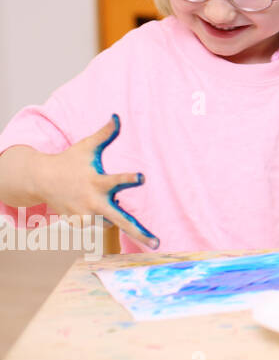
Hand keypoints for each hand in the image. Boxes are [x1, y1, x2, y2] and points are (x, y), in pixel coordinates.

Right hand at [38, 115, 157, 249]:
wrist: (40, 180)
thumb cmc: (69, 161)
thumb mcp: (86, 146)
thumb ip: (105, 134)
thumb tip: (117, 116)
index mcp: (97, 182)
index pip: (116, 180)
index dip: (129, 178)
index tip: (142, 176)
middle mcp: (93, 202)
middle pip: (120, 221)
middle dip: (139, 233)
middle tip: (157, 244)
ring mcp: (86, 216)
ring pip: (111, 223)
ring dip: (114, 216)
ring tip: (101, 202)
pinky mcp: (80, 224)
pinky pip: (99, 225)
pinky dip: (102, 219)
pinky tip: (94, 207)